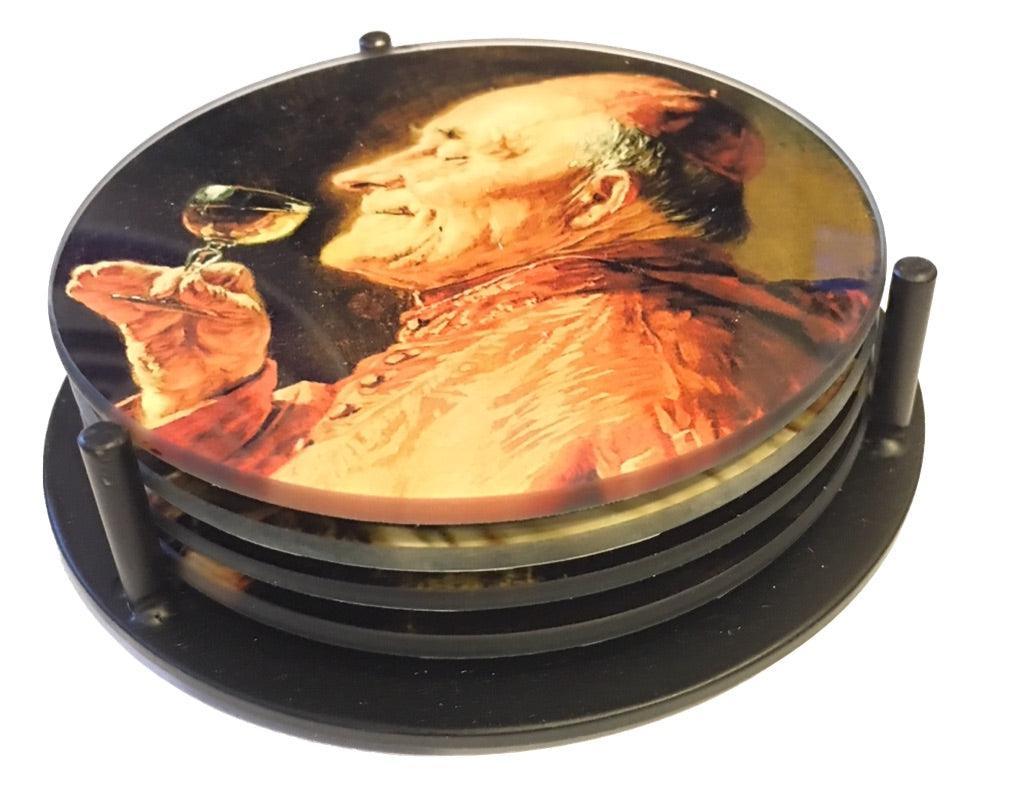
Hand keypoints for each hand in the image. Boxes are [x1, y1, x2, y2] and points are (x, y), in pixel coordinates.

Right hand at [66, 260, 270, 422]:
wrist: (223, 380)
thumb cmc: (241, 344)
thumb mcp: (245, 318)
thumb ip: (218, 299)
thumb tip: (189, 283)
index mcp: (213, 278)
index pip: (193, 275)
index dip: (180, 282)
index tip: (176, 291)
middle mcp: (182, 286)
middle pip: (152, 276)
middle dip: (126, 274)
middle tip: (103, 272)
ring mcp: (159, 305)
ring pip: (130, 288)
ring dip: (104, 281)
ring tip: (83, 278)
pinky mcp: (143, 324)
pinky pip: (118, 308)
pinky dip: (99, 298)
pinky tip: (80, 289)